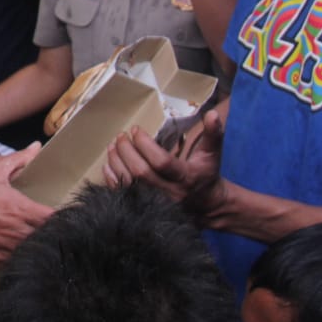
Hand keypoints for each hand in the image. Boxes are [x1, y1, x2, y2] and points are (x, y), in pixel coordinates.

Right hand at [0, 141, 50, 269]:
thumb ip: (18, 159)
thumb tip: (36, 147)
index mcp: (20, 210)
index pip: (54, 218)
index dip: (61, 216)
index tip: (60, 212)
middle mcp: (18, 233)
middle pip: (47, 235)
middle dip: (48, 229)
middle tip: (45, 222)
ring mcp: (9, 250)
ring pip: (34, 249)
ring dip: (35, 241)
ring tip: (29, 232)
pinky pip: (17, 259)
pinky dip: (19, 253)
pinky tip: (13, 244)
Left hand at [103, 110, 226, 219]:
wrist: (207, 206)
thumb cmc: (206, 174)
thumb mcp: (212, 154)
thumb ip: (213, 133)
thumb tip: (213, 114)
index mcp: (186, 177)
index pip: (161, 162)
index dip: (145, 145)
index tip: (136, 130)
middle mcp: (170, 192)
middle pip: (141, 172)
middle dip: (127, 151)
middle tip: (121, 136)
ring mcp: (156, 202)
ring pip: (129, 183)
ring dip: (117, 162)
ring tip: (112, 145)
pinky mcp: (146, 206)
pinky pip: (123, 194)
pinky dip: (112, 178)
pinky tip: (108, 164)